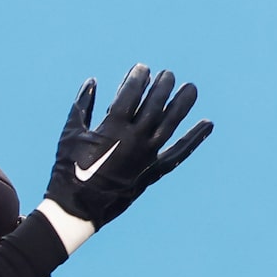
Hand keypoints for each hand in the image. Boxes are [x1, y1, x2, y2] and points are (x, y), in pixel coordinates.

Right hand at [44, 65, 210, 231]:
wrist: (77, 207)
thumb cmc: (69, 169)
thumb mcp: (70, 135)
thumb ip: (82, 106)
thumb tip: (91, 82)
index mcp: (112, 128)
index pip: (131, 94)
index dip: (137, 78)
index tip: (142, 69)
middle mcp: (134, 138)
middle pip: (154, 104)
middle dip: (162, 86)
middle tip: (167, 74)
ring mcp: (147, 154)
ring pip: (171, 122)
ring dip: (182, 103)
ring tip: (191, 88)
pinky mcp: (153, 170)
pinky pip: (178, 152)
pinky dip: (194, 138)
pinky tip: (207, 124)